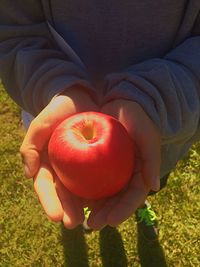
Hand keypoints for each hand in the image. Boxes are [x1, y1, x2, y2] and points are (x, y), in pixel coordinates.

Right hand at [20, 87, 98, 227]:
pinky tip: (110, 203)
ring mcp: (81, 168)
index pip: (46, 187)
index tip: (56, 216)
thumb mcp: (41, 124)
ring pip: (84, 193)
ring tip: (94, 221)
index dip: (50, 202)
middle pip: (65, 195)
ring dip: (88, 208)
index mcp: (48, 165)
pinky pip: (101, 180)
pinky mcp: (98, 163)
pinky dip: (104, 193)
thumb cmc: (60, 111)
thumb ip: (30, 146)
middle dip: (69, 211)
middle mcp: (64, 170)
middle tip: (75, 223)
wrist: (82, 98)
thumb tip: (29, 173)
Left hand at [87, 99, 160, 228]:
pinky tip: (75, 199)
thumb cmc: (137, 117)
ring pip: (103, 193)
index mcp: (140, 170)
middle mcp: (126, 173)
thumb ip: (152, 159)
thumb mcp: (147, 135)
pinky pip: (91, 179)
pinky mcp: (97, 161)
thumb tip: (154, 187)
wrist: (121, 101)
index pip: (134, 195)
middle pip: (117, 199)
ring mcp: (111, 168)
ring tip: (81, 219)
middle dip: (106, 214)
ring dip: (94, 207)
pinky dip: (85, 190)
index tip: (111, 222)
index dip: (124, 210)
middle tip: (92, 225)